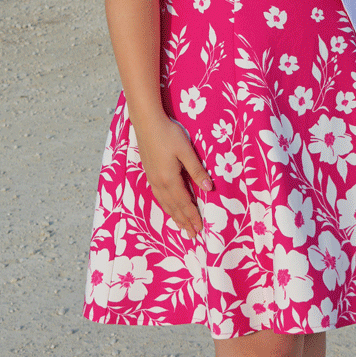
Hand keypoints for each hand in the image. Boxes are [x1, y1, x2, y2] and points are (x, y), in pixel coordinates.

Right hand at [135, 115, 212, 238]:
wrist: (146, 122)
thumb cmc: (168, 134)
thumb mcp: (186, 151)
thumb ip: (197, 170)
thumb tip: (209, 188)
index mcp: (169, 179)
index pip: (184, 203)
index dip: (193, 216)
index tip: (200, 228)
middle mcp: (159, 183)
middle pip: (173, 207)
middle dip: (184, 222)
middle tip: (192, 235)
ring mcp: (152, 178)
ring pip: (165, 203)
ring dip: (174, 216)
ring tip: (181, 226)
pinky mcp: (149, 173)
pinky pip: (158, 196)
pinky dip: (165, 206)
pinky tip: (168, 206)